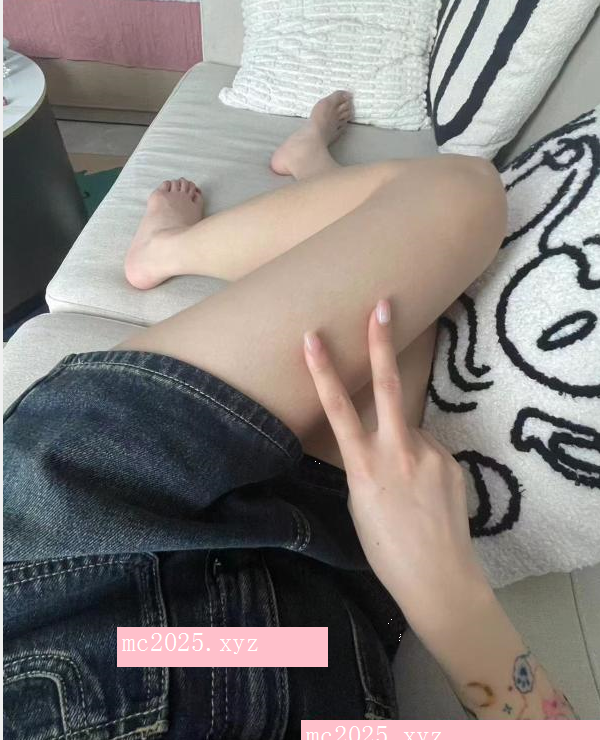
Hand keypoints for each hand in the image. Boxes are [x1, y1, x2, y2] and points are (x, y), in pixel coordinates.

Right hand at [303, 300, 491, 632]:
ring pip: (410, 430)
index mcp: (365, 467)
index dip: (322, 371)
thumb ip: (370, 461)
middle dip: (382, 344)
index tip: (313, 337)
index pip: (339, 410)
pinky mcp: (452, 462)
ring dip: (403, 446)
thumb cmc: (387, 548)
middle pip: (389, 388)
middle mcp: (399, 453)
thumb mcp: (360, 503)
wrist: (439, 577)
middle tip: (383, 305)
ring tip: (408, 490)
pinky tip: (425, 494)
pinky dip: (422, 463)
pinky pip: (429, 450)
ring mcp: (431, 456)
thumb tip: (385, 437)